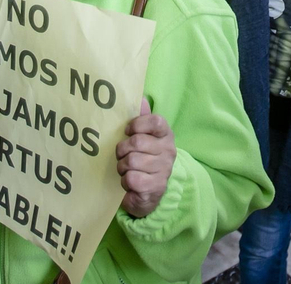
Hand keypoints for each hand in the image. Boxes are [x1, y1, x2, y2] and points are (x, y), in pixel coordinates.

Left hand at [116, 98, 175, 216]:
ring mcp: (164, 169)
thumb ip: (141, 118)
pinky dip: (125, 181)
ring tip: (126, 169)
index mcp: (166, 135)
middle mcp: (169, 150)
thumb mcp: (142, 137)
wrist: (148, 193)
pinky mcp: (156, 187)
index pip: (155, 121)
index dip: (137, 124)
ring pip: (131, 161)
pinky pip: (131, 178)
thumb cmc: (142, 159)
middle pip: (137, 142)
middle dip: (122, 150)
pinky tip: (130, 182)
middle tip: (123, 155)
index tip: (127, 131)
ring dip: (122, 166)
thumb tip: (141, 97)